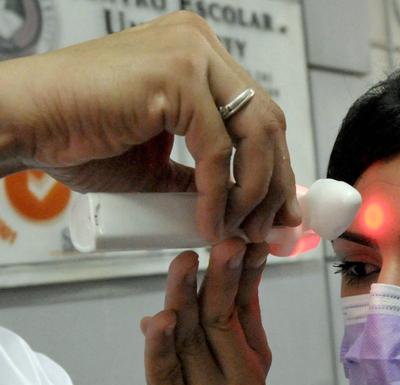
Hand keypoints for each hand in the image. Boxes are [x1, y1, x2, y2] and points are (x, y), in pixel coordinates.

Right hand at [0, 11, 299, 242]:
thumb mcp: (160, 162)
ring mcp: (191, 54)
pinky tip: (209, 223)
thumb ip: (203, 172)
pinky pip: (218, 149)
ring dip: (254, 193)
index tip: (281, 213)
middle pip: (267, 122)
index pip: (259, 115)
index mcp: (198, 55)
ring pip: (254, 135)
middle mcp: (199, 44)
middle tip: (271, 230)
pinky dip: (221, 193)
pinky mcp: (177, 75)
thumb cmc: (78, 138)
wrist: (24, 124)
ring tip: (238, 232)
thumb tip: (247, 206)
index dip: (278, 168)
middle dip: (277, 184)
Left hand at [141, 239, 270, 384]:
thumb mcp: (226, 379)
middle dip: (223, 276)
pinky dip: (160, 345)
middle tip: (226, 240)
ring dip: (186, 297)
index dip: (247, 272)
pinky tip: (159, 319)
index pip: (249, 309)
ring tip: (185, 261)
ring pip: (194, 339)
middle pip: (225, 319)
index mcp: (256, 365)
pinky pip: (166, 374)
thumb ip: (211, 340)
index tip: (250, 237)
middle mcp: (241, 380)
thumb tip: (176, 302)